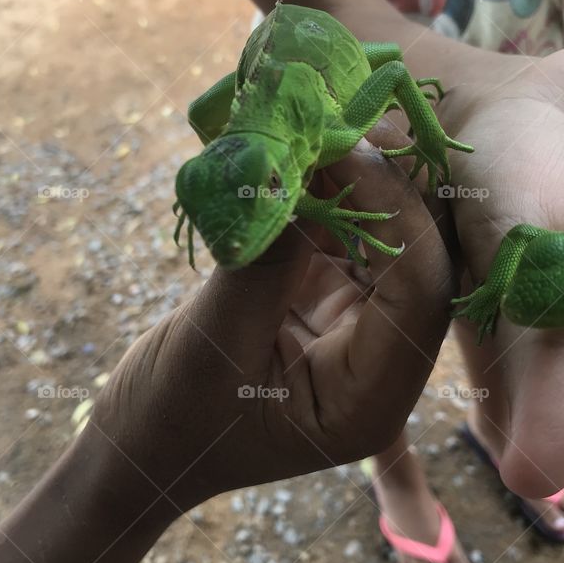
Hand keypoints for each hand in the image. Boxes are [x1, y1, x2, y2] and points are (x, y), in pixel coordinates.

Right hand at [90, 141, 455, 512]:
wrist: (145, 442)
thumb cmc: (172, 419)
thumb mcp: (213, 342)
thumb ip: (260, 261)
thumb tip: (289, 168)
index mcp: (371, 401)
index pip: (418, 295)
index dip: (395, 212)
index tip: (349, 149)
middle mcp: (381, 365)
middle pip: (414, 260)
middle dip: (382, 188)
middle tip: (339, 120)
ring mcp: (357, 330)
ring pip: (381, 241)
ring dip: (351, 184)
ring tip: (315, 125)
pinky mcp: (327, 302)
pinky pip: (338, 239)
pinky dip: (320, 197)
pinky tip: (296, 154)